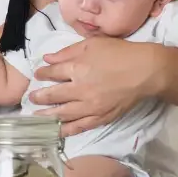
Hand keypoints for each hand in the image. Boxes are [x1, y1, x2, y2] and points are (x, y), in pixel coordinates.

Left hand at [28, 37, 166, 135]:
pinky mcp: (101, 117)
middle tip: (30, 98)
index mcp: (77, 68)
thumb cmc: (120, 53)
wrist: (146, 71)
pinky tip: (56, 132)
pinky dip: (66, 130)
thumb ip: (67, 52)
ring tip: (35, 116)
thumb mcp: (92, 44)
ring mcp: (91, 106)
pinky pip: (80, 127)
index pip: (52, 73)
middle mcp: (81, 89)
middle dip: (39, 97)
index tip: (37, 75)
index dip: (42, 74)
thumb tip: (47, 59)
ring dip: (47, 116)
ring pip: (63, 114)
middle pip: (53, 96)